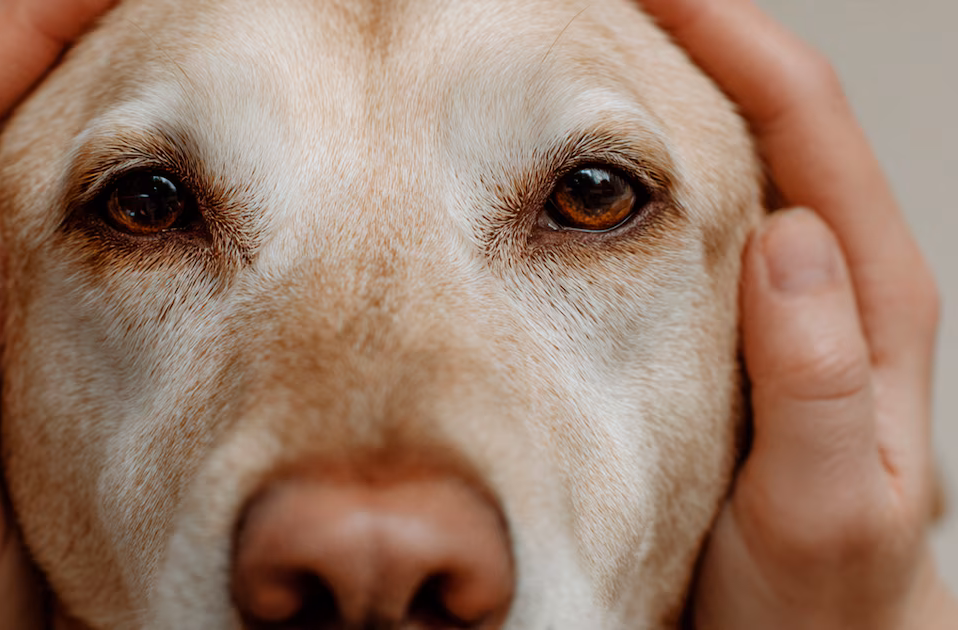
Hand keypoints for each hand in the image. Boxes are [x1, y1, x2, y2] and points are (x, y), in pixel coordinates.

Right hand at [637, 0, 957, 627]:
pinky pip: (693, 214)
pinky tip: (579, 160)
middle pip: (770, 109)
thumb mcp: (827, 509)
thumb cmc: (818, 593)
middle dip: (692, 34)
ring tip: (582, 48)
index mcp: (869, 297)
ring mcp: (783, 296)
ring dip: (665, 86)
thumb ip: (817, 385)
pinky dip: (639, 163)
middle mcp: (831, 278)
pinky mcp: (737, 323)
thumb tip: (783, 238)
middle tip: (595, 3)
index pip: (804, 121)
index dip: (730, 35)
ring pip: (730, 152)